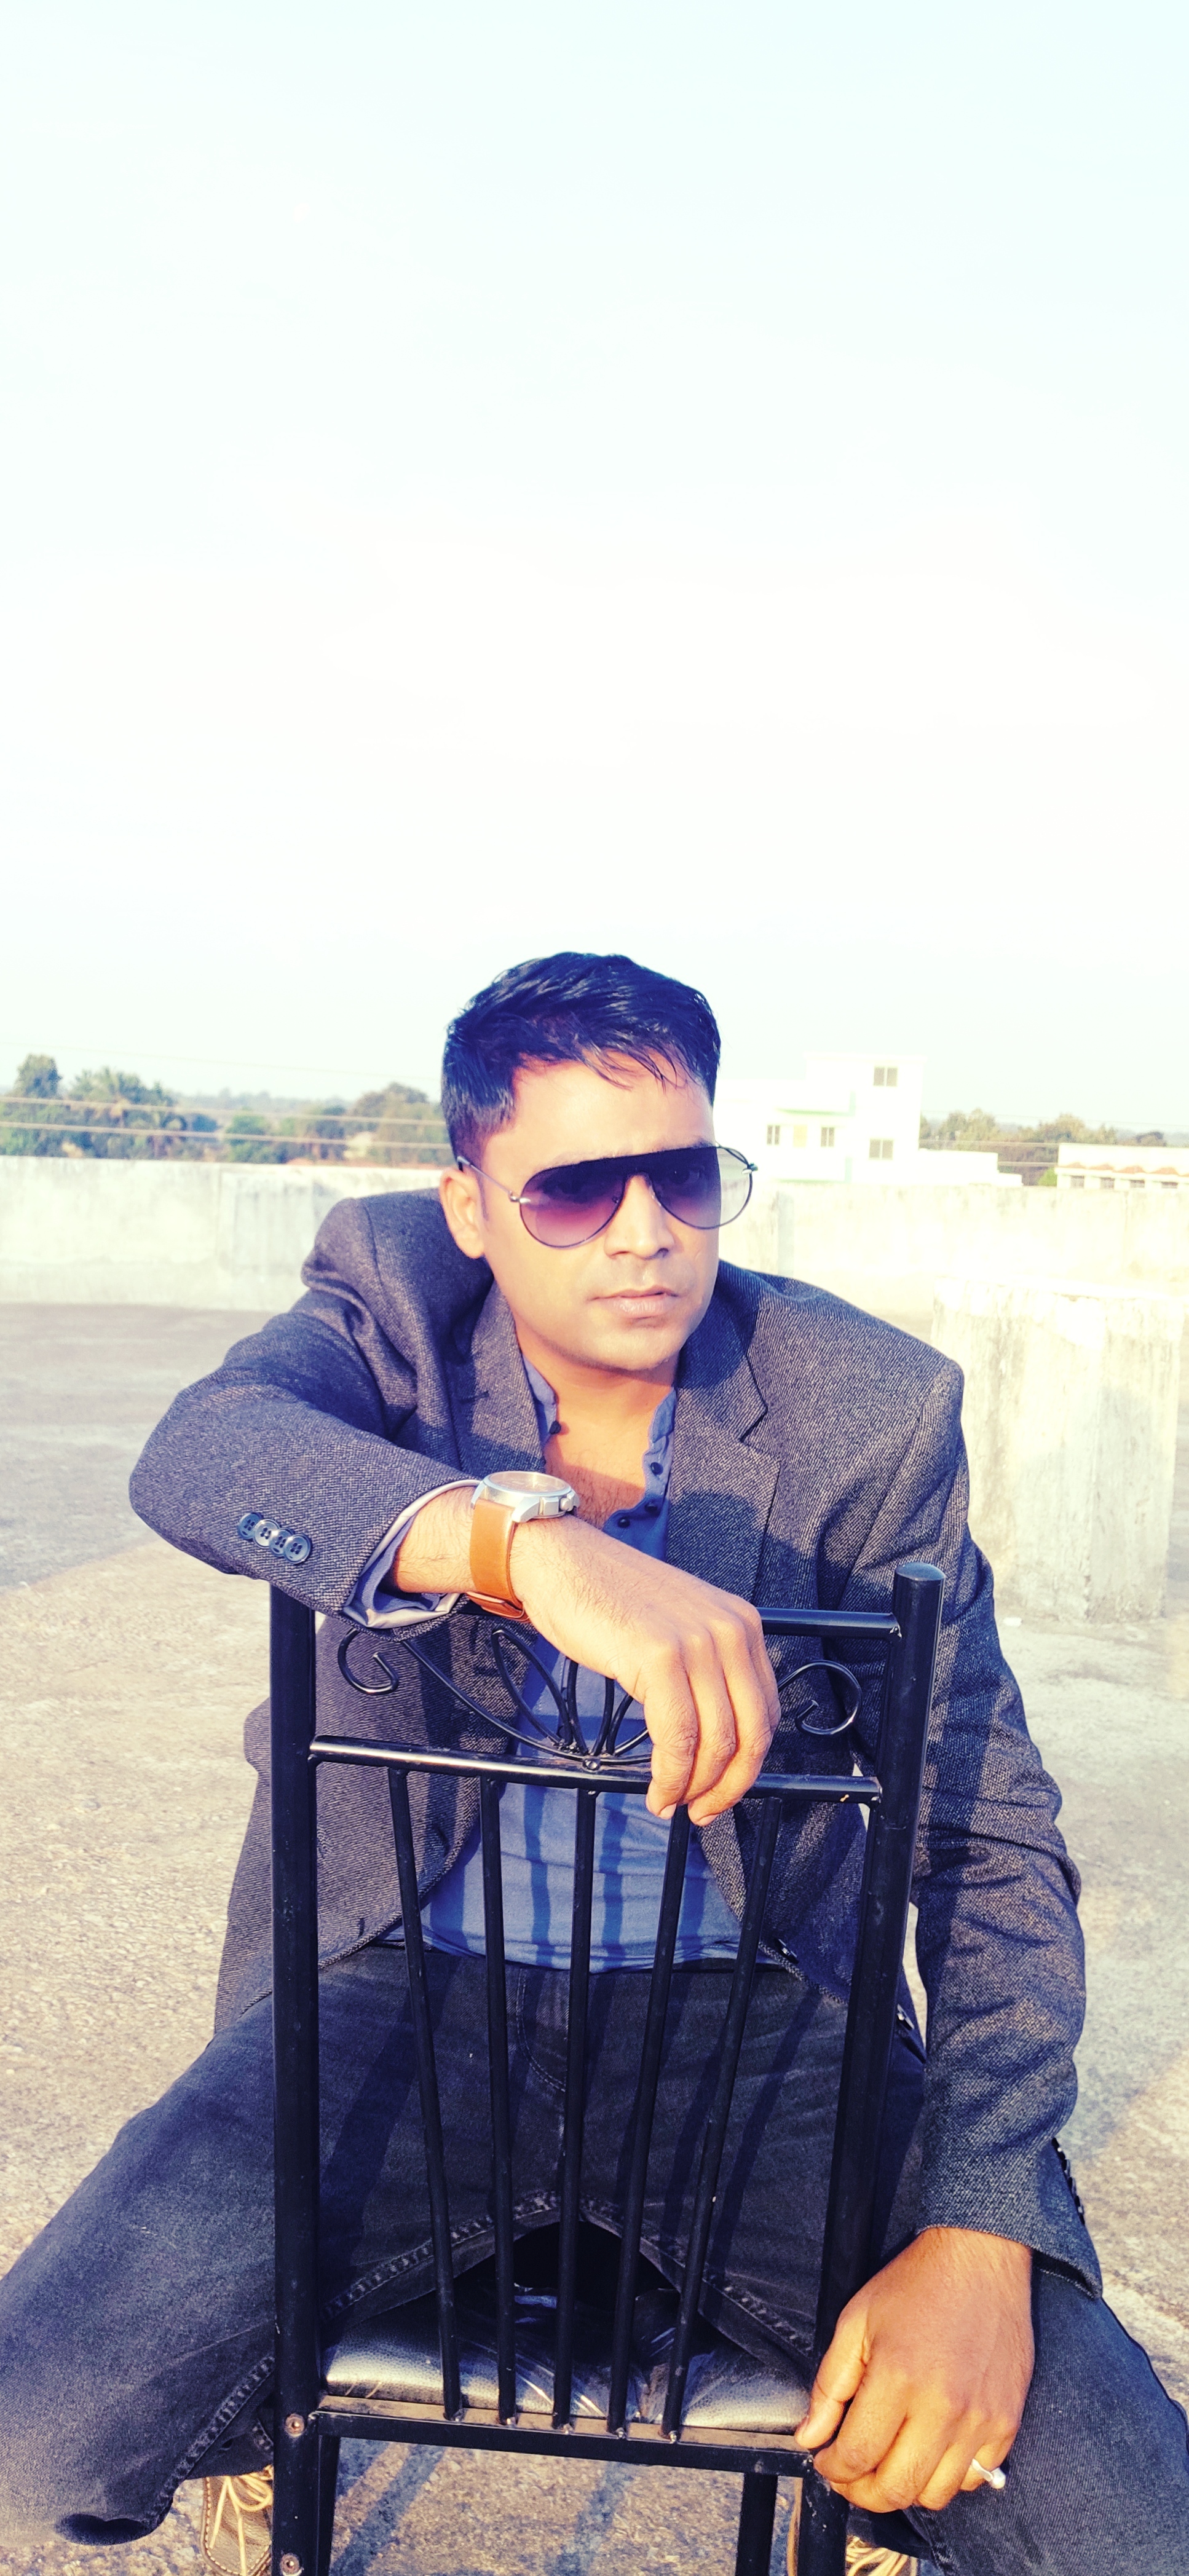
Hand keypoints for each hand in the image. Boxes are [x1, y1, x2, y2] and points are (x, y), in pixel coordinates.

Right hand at [392, 1490, 778, 1822]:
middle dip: (728, 1786)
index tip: (721, 1792)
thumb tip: (715, 1743)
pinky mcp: (660, 1655)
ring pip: (716, 1741)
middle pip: (751, 1733)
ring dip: (694, 1787)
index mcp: (742, 1624)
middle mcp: (731, 1630)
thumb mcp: (678, 1629)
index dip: (747, 1765)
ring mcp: (697, 1641)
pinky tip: (656, 1790)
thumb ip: (705, 1672)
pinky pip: (677, 1736)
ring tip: (669, 1804)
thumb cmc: (610, 1601)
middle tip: (700, 1811)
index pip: (765, 1712)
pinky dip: (670, 1775)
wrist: (561, 1560)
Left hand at [793, 2227, 1032, 2513]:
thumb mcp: (856, 2321)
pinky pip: (975, 2478)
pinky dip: (949, 2477)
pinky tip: (931, 2449)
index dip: (833, 2470)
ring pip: (936, 2495)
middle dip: (862, 2492)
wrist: (981, 2259)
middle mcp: (942, 2407)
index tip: (826, 2462)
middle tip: (851, 2476)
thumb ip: (830, 2386)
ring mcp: (980, 2420)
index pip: (857, 2456)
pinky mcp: (1007, 2422)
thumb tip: (810, 2437)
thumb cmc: (915, 2286)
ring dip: (906, 2489)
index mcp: (898, 2378)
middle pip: (896, 2489)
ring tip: (890, 2463)